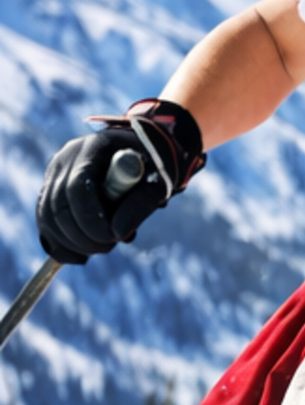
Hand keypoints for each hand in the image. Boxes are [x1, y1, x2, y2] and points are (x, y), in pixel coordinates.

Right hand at [38, 99, 205, 264]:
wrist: (144, 154)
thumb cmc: (154, 167)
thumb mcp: (158, 183)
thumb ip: (140, 205)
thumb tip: (118, 235)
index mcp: (93, 148)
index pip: (78, 188)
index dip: (91, 220)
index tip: (114, 238)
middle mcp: (67, 157)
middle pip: (58, 205)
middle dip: (82, 236)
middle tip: (108, 247)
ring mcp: (55, 172)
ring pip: (47, 215)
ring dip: (71, 242)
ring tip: (101, 247)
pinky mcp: (52, 188)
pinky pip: (45, 220)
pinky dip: (59, 243)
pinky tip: (79, 256)